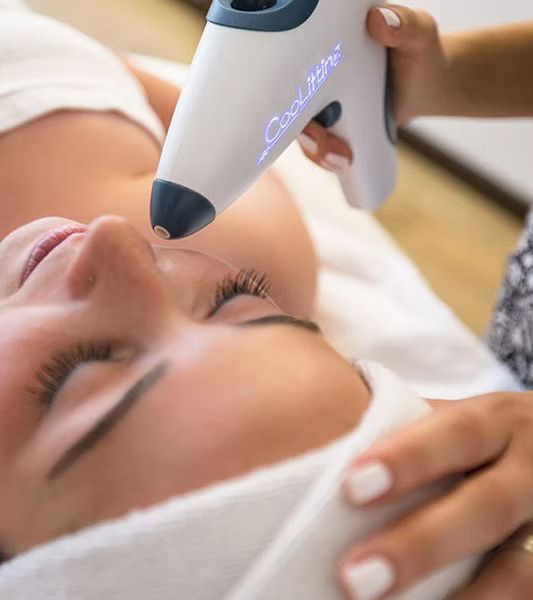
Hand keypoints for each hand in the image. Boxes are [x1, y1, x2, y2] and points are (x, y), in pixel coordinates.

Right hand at [298, 4, 448, 171]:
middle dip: (306, 132)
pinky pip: (315, 145)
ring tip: (344, 159)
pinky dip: (325, 158)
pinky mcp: (329, 124)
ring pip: (301, 131)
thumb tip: (379, 19)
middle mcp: (315, 73)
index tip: (305, 113)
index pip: (292, 66)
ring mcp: (320, 101)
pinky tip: (342, 163)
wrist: (425, 83)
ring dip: (316, 151)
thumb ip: (402, 24)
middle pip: (290, 106)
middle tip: (330, 147)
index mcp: (326, 43)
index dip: (288, 91)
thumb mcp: (417, 32)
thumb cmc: (420, 50)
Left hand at [337, 392, 532, 598]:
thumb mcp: (456, 420)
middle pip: (486, 506)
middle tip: (356, 577)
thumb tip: (322, 441)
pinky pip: (527, 594)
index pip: (457, 434)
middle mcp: (531, 470)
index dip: (408, 459)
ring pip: (518, 571)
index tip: (350, 489)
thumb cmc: (478, 436)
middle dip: (421, 544)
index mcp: (499, 423)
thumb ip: (405, 426)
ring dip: (464, 599)